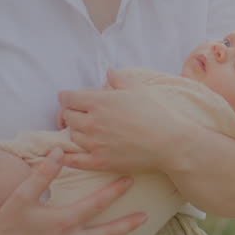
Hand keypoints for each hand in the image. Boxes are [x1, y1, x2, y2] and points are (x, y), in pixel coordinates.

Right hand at [0, 149, 147, 234]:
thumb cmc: (6, 223)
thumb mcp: (22, 195)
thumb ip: (43, 173)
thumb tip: (59, 151)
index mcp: (65, 221)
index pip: (98, 203)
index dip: (116, 190)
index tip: (130, 180)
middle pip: (108, 233)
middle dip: (128, 223)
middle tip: (145, 216)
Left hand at [57, 70, 189, 173]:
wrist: (170, 143)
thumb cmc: (157, 114)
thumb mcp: (138, 89)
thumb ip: (120, 79)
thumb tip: (109, 72)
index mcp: (99, 102)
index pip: (68, 98)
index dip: (67, 97)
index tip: (70, 98)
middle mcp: (92, 122)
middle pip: (67, 116)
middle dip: (70, 113)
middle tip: (76, 113)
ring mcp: (94, 144)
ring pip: (72, 136)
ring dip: (75, 131)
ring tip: (84, 130)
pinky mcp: (100, 162)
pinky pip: (74, 161)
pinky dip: (66, 157)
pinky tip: (64, 155)